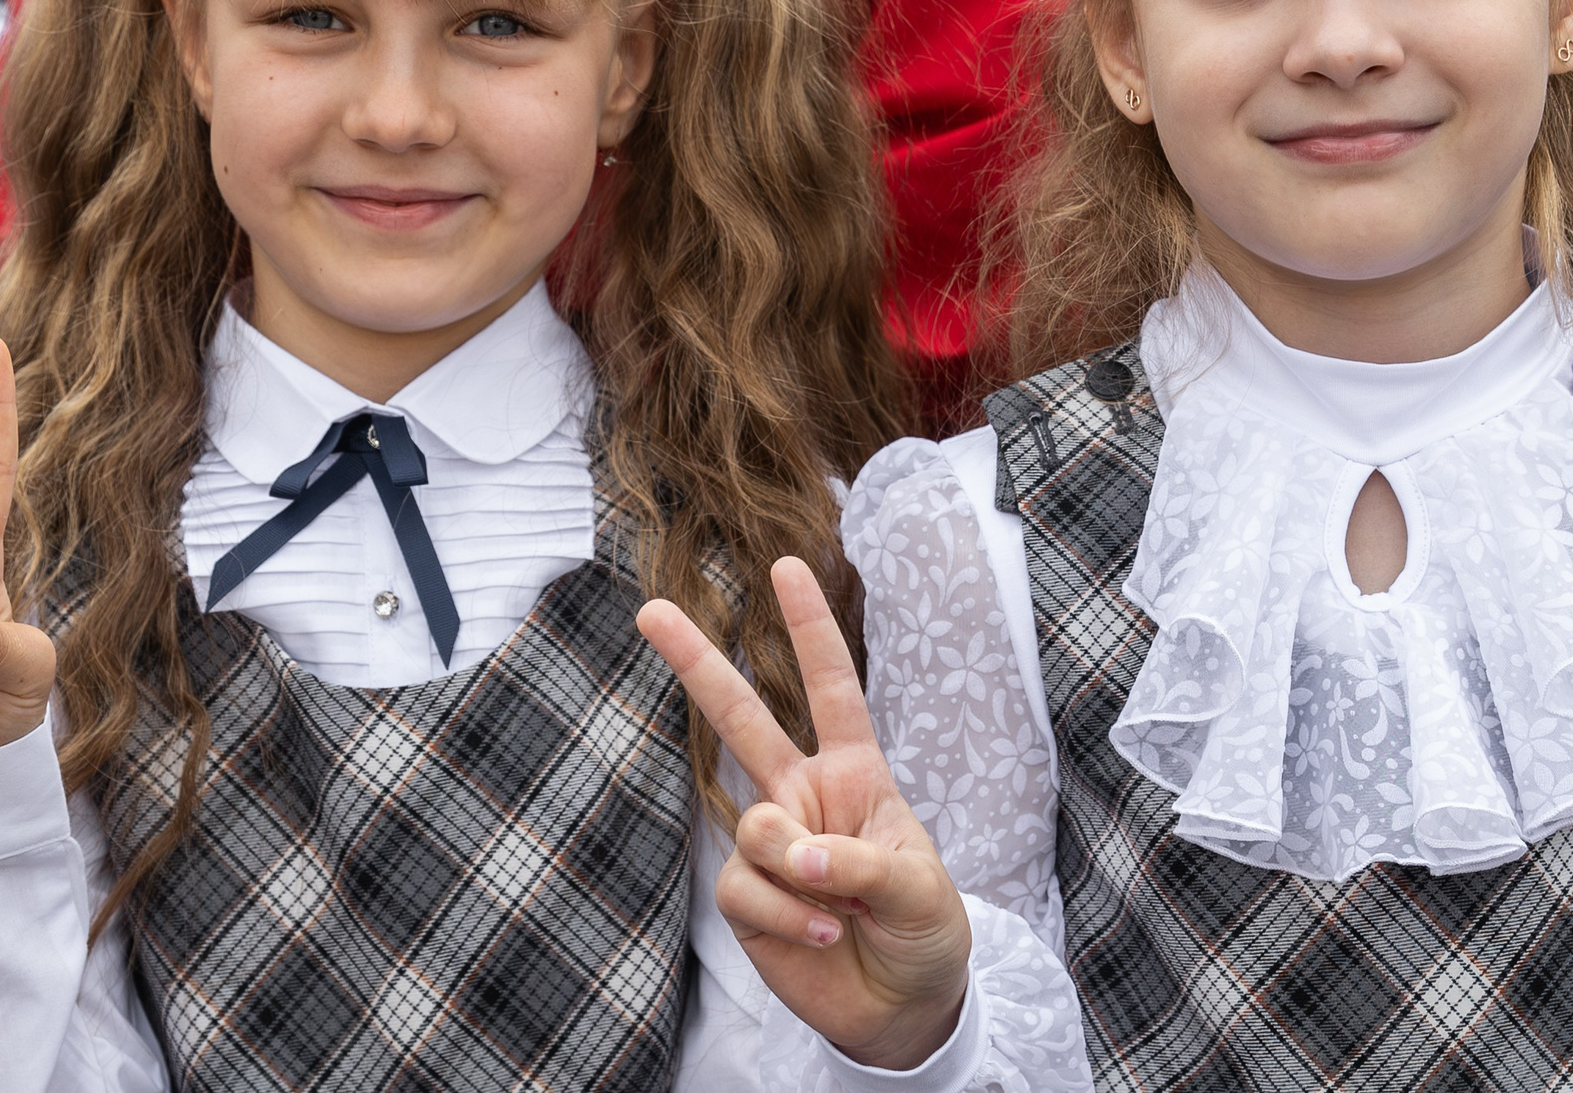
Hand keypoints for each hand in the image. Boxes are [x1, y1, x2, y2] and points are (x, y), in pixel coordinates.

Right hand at [637, 559, 971, 1071]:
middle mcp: (804, 794)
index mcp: (855, 771)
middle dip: (696, 662)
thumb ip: (858, 860)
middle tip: (648, 609)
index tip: (787, 565)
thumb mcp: (920, 889)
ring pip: (754, 826)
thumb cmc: (923, 930)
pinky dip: (783, 915)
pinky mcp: (743, 896)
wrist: (901, 1008)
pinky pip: (743, 888)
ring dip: (798, 872)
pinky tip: (819, 934)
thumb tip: (790, 853)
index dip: (810, 627)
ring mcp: (770, 843)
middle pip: (742, 718)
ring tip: (839, 910)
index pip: (832, 687)